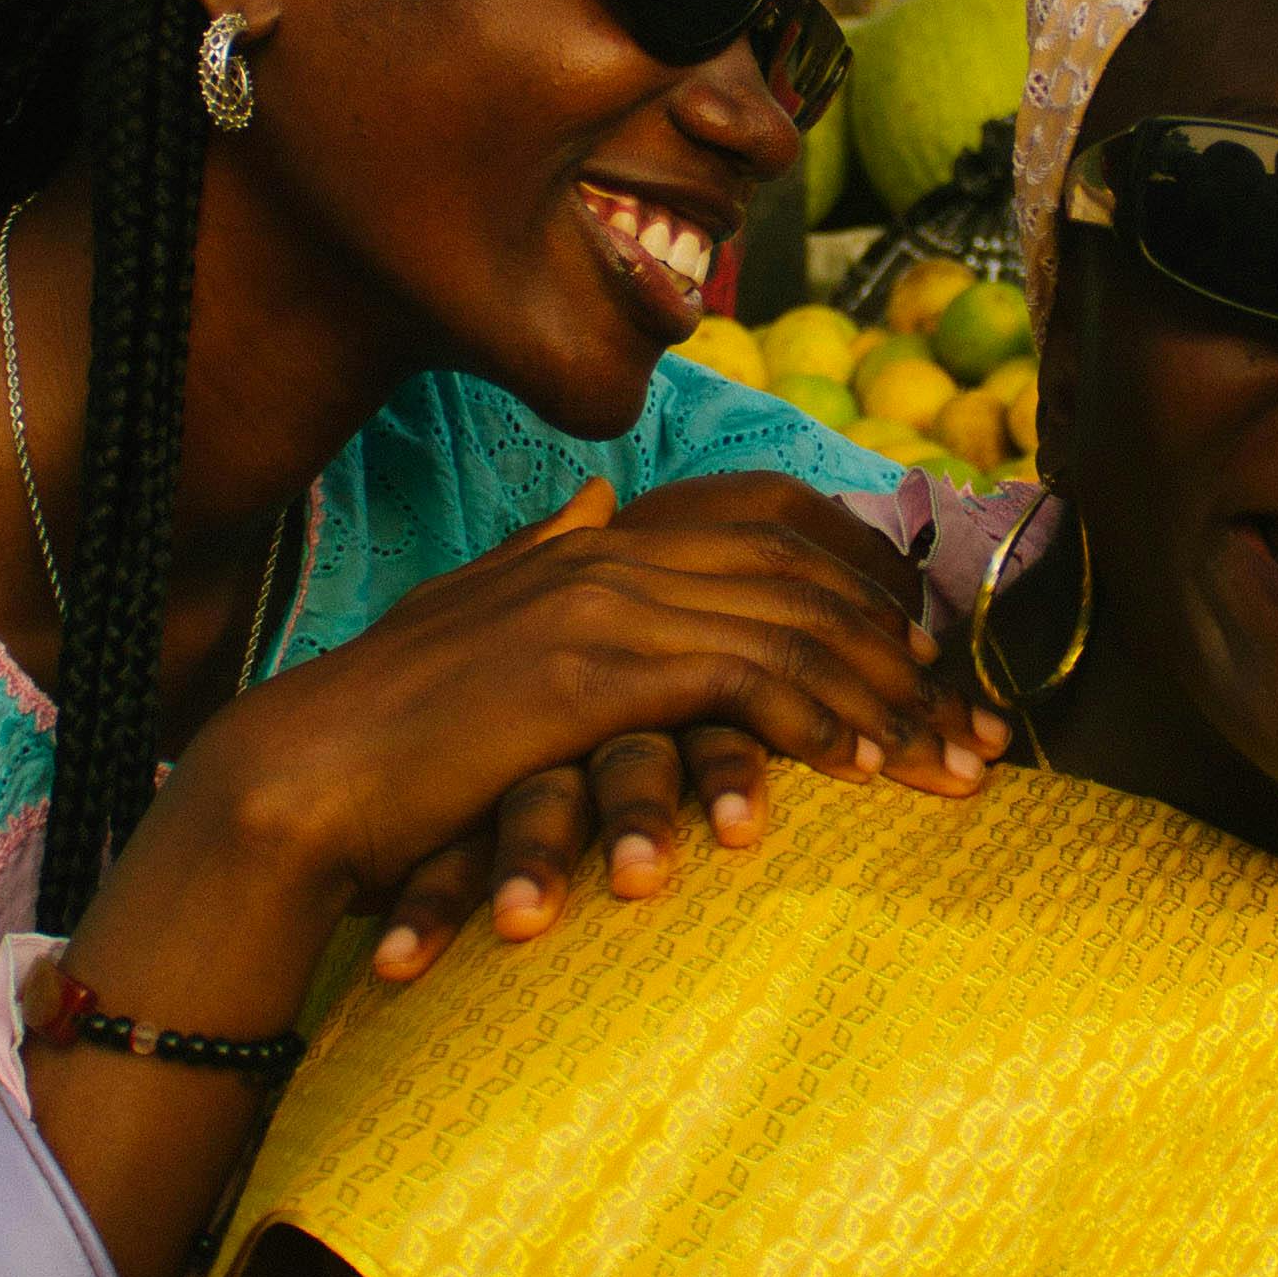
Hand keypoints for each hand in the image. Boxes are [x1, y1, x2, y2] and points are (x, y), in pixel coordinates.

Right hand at [363, 481, 1003, 981]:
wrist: (296, 776)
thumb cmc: (381, 729)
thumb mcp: (473, 618)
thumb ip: (544, 558)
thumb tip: (598, 500)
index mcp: (597, 542)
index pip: (772, 538)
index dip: (868, 594)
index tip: (935, 665)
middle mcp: (612, 552)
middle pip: (806, 583)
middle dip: (909, 658)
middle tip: (982, 731)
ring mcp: (604, 602)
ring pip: (795, 630)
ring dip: (890, 701)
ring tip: (955, 764)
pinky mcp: (595, 669)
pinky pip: (745, 680)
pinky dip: (819, 721)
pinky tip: (866, 770)